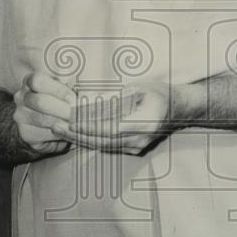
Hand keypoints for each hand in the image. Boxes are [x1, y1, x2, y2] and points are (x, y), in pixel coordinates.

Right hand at [13, 71, 75, 157]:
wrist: (44, 123)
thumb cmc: (58, 102)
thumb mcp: (62, 90)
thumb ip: (69, 89)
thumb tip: (88, 94)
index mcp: (30, 81)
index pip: (38, 81)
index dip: (58, 90)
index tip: (74, 99)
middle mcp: (21, 97)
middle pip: (40, 102)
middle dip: (64, 109)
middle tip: (80, 114)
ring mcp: (21, 115)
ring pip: (43, 119)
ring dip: (64, 123)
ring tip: (78, 124)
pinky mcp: (26, 133)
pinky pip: (44, 134)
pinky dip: (60, 134)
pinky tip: (71, 132)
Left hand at [56, 82, 172, 154]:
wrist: (181, 108)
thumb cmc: (160, 92)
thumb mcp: (139, 88)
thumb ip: (115, 97)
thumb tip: (88, 101)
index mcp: (146, 122)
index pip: (111, 128)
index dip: (89, 126)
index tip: (70, 121)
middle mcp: (141, 138)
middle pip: (104, 140)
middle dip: (77, 134)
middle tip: (56, 126)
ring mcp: (138, 146)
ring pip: (104, 146)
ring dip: (80, 139)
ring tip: (60, 130)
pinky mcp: (134, 148)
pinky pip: (108, 146)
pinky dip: (90, 140)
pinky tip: (74, 135)